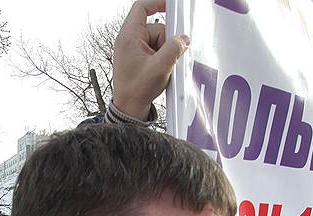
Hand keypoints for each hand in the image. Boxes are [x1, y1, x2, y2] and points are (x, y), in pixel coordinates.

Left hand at [112, 0, 189, 119]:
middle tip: (168, 58)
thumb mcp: (160, 67)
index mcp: (129, 36)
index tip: (172, 6)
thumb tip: (184, 39)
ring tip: (162, 69)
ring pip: (159, 41)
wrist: (130, 108)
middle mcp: (130, 40)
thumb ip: (174, 48)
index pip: (142, 8)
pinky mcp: (139, 59)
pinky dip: (162, 59)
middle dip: (167, 41)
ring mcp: (134, 50)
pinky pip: (156, 51)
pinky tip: (160, 72)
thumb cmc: (136, 90)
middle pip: (156, 28)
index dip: (158, 3)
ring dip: (165, 53)